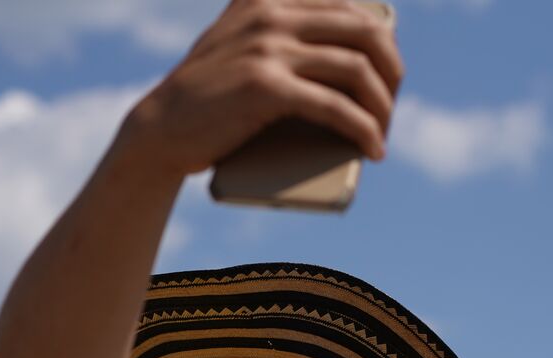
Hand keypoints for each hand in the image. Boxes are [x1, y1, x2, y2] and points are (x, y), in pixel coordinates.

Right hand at [116, 0, 402, 180]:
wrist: (160, 129)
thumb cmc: (208, 100)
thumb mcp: (240, 43)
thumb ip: (278, 31)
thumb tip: (349, 56)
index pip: (353, 9)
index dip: (382, 46)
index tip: (387, 79)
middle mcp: (271, 12)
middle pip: (366, 34)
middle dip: (392, 74)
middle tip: (391, 108)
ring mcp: (267, 47)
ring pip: (357, 70)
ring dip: (383, 109)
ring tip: (383, 134)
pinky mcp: (265, 87)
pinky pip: (336, 107)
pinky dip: (365, 130)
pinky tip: (374, 149)